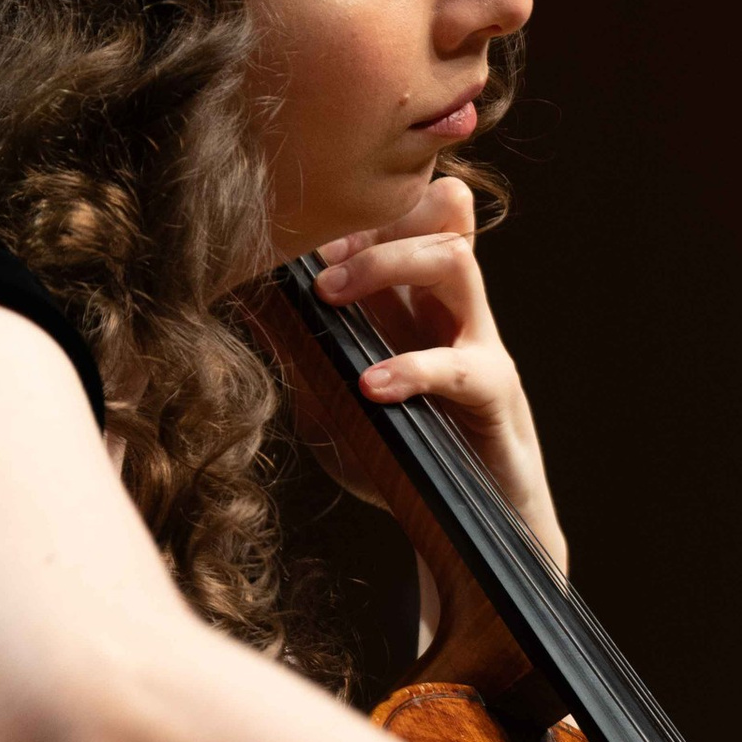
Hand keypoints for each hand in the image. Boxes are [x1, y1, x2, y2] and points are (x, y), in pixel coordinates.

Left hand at [312, 175, 565, 571]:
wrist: (468, 532)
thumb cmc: (401, 460)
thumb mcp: (333, 404)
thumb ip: (301, 355)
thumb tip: (246, 303)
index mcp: (413, 301)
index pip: (399, 216)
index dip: (348, 209)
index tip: (290, 229)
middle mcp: (448, 308)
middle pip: (433, 214)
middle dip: (367, 221)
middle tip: (307, 259)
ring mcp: (478, 343)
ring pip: (454, 261)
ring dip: (387, 264)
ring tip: (328, 294)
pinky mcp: (494, 393)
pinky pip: (460, 365)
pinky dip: (411, 369)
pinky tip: (370, 387)